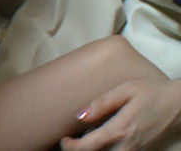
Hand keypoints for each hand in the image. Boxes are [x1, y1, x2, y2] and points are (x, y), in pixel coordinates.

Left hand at [60, 79, 180, 150]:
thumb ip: (102, 103)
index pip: (87, 148)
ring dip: (96, 149)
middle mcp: (128, 145)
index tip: (64, 139)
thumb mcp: (125, 90)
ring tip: (89, 137)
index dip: (70, 147)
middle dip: (82, 150)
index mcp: (120, 129)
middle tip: (74, 139)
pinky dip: (109, 148)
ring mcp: (137, 150)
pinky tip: (106, 138)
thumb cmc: (151, 93)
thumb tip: (79, 115)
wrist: (179, 104)